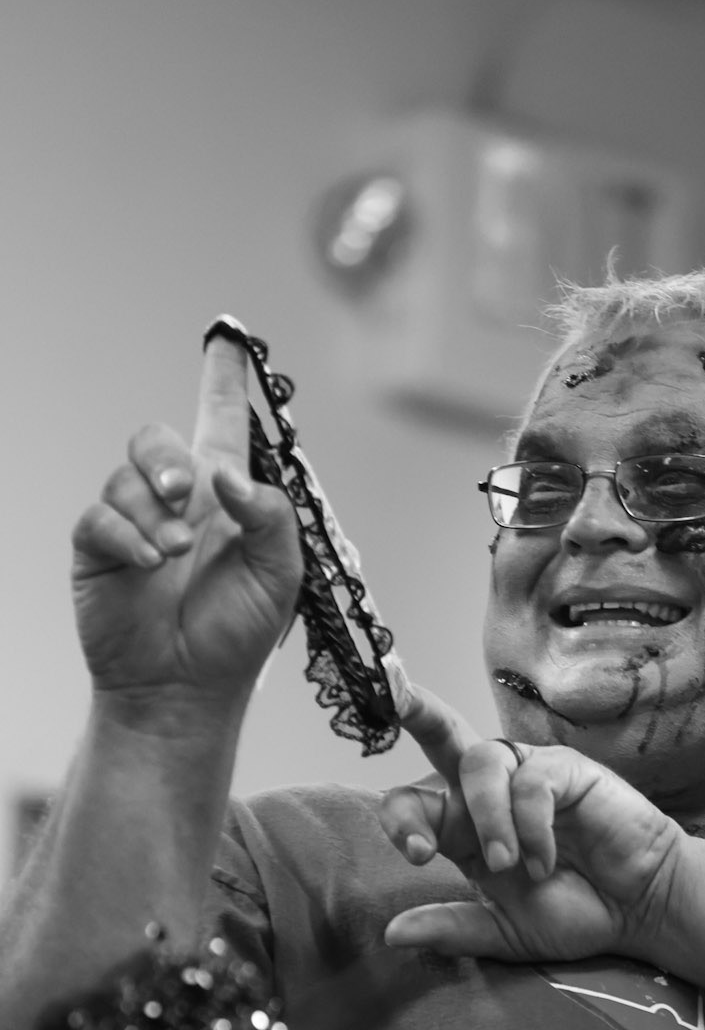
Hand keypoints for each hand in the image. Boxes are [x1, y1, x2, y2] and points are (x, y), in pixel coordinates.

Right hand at [70, 332, 301, 721]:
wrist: (185, 690)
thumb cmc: (236, 635)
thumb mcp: (280, 576)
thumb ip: (270, 517)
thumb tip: (229, 477)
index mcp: (226, 500)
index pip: (222, 424)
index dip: (223, 380)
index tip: (228, 339)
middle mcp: (176, 502)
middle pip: (156, 439)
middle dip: (167, 457)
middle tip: (187, 493)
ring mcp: (134, 523)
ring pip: (127, 477)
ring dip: (153, 512)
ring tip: (173, 555)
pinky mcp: (99, 549)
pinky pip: (100, 517)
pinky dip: (127, 535)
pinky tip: (149, 565)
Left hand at [379, 674, 684, 965]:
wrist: (640, 910)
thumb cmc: (577, 912)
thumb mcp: (504, 931)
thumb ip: (452, 928)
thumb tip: (390, 935)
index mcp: (464, 828)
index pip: (412, 802)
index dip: (401, 820)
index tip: (416, 856)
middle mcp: (490, 793)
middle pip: (442, 738)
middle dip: (416, 711)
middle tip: (398, 697)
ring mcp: (529, 776)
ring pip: (481, 760)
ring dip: (486, 814)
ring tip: (505, 863)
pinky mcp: (567, 770)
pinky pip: (532, 781)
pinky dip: (531, 825)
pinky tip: (545, 861)